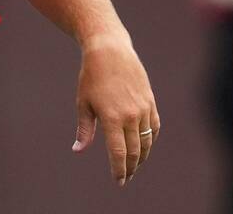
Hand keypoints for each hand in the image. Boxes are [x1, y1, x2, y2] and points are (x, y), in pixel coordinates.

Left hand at [72, 31, 159, 186]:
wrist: (110, 51)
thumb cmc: (92, 77)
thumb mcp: (83, 103)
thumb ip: (84, 130)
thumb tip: (78, 150)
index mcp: (112, 118)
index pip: (119, 153)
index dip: (119, 170)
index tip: (118, 181)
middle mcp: (131, 116)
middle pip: (135, 151)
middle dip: (131, 168)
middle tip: (126, 177)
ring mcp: (143, 109)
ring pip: (146, 142)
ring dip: (142, 157)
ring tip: (135, 166)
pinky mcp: (150, 102)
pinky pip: (154, 128)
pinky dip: (150, 141)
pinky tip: (145, 147)